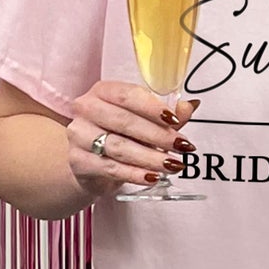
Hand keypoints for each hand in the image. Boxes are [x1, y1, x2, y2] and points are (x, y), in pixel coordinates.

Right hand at [65, 80, 196, 198]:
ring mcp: (79, 135)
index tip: (175, 119)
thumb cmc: (119, 132)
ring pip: (120, 147)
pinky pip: (111, 168)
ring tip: (173, 164)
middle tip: (182, 146)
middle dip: (158, 135)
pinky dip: (135, 174)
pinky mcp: (78, 161)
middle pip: (125, 122)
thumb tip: (190, 106)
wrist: (91, 159)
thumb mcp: (143, 118)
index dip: (153, 108)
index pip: (128, 95)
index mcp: (103, 91)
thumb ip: (166, 113)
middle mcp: (86, 109)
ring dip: (151, 158)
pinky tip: (152, 177)